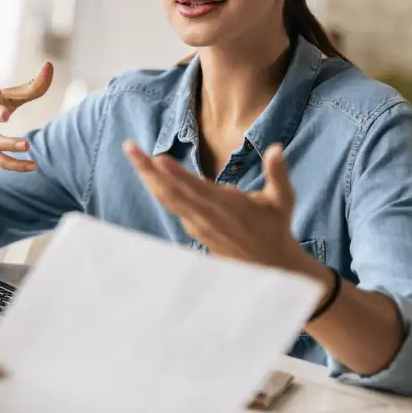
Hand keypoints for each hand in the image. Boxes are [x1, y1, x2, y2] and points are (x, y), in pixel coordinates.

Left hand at [123, 140, 311, 271]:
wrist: (268, 265)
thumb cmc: (274, 227)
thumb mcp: (282, 200)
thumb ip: (277, 173)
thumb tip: (276, 148)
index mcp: (226, 206)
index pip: (196, 188)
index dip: (176, 174)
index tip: (158, 159)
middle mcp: (206, 215)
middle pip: (170, 191)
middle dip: (147, 169)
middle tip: (129, 148)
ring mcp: (196, 223)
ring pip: (167, 199)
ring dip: (147, 177)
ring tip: (132, 155)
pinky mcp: (193, 228)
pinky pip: (171, 206)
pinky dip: (157, 189)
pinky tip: (147, 174)